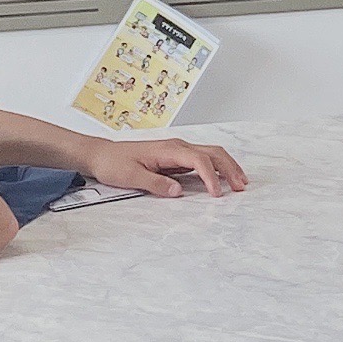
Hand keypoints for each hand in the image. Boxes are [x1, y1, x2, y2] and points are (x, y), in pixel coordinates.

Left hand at [83, 137, 248, 197]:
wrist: (101, 155)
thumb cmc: (114, 164)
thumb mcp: (131, 177)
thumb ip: (156, 184)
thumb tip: (178, 192)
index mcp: (169, 150)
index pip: (199, 161)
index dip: (212, 177)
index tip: (217, 194)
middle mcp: (178, 147)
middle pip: (213, 153)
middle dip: (230, 169)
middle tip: (241, 187)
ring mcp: (177, 150)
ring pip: (211, 154)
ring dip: (227, 167)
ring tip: (239, 181)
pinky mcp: (175, 157)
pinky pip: (202, 159)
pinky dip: (216, 167)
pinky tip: (221, 177)